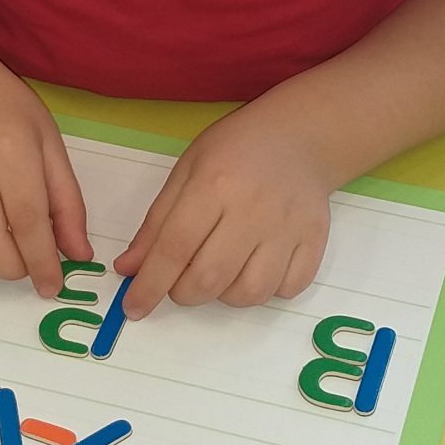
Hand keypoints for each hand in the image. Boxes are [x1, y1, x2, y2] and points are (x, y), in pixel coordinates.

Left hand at [116, 104, 334, 317]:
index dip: (150, 285)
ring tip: (219, 272)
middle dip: (184, 293)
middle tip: (180, 281)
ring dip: (224, 296)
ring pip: (249, 293)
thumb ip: (156, 223)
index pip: (174, 248)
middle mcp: (253, 209)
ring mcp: (288, 227)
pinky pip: (287, 289)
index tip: (135, 307)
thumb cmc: (236, 150)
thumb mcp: (186, 172)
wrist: (300, 136)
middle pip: (210, 278)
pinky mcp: (314, 240)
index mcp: (214, 184)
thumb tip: (129, 269)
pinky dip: (266, 291)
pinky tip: (255, 268)